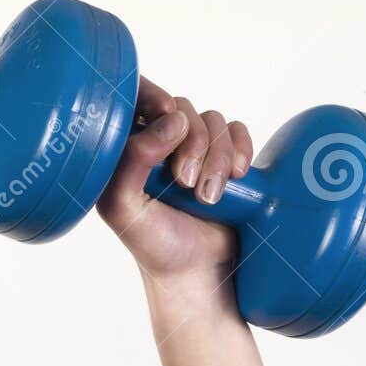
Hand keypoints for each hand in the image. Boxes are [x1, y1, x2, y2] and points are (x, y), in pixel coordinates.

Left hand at [95, 76, 253, 281]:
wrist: (196, 271)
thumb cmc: (155, 244)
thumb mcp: (125, 208)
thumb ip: (132, 161)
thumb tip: (171, 120)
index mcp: (126, 150)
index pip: (134, 98)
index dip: (152, 95)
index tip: (167, 113)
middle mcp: (159, 144)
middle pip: (181, 108)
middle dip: (191, 144)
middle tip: (185, 183)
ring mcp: (193, 149)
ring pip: (212, 120)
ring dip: (216, 157)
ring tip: (209, 197)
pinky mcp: (223, 157)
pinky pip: (236, 130)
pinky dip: (240, 149)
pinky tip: (237, 176)